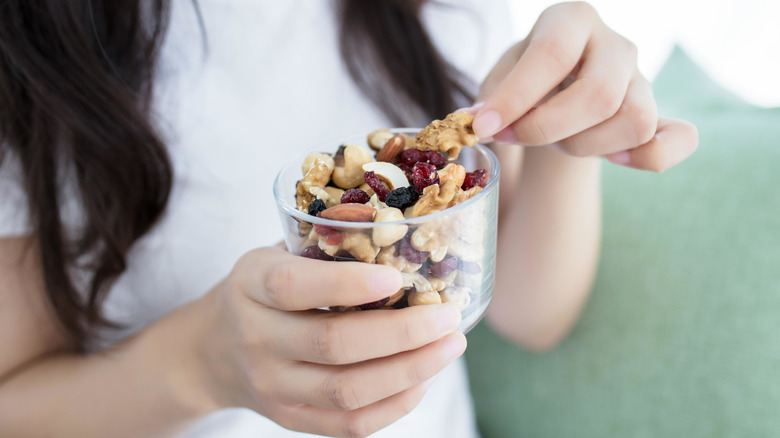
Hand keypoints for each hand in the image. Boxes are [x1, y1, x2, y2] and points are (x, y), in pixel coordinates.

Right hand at [197, 247, 464, 436]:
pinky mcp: (289, 419)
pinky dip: (395, 404)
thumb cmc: (265, 289)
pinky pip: (349, 425)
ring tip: (449, 347)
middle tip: (449, 316)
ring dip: (409, 371)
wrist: (213, 350)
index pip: (293, 286)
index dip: (346, 284)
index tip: (396, 276)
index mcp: (252, 283)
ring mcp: (271, 386)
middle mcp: (256, 337)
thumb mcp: (278, 254)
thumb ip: (328, 250)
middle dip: (402, 333)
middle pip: (332, 344)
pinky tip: (423, 379)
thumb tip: (413, 239)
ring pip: (346, 391)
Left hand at [473, 1, 697, 171]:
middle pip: (599, 95)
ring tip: (556, 140)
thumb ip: (491, 97)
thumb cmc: (524, 79)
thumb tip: (478, 121)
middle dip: (546, 128)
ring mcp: (642, 78)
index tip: (482, 126)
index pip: (552, 55)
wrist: (558, 83)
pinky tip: (615, 158)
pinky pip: (676, 140)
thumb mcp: (500, 77)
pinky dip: (650, 156)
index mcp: (571, 20)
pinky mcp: (658, 112)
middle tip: (514, 137)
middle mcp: (615, 44)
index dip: (516, 96)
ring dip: (584, 146)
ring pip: (633, 122)